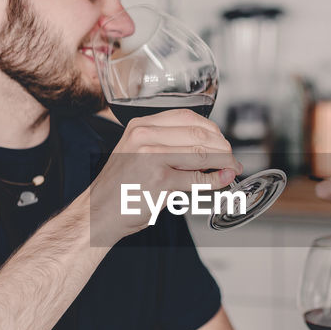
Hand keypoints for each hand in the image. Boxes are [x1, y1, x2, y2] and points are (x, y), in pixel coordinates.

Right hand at [88, 110, 241, 241]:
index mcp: (140, 126)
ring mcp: (152, 158)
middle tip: (232, 157)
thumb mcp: (136, 154)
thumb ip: (167, 147)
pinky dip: (215, 180)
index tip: (221, 140)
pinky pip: (197, 178)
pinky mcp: (160, 181)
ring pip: (202, 153)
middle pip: (199, 133)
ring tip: (232, 168)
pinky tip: (222, 180)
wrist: (98, 213)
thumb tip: (207, 149)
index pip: (187, 117)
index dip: (211, 129)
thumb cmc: (119, 187)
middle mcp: (145, 137)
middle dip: (222, 146)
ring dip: (224, 162)